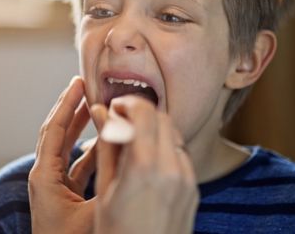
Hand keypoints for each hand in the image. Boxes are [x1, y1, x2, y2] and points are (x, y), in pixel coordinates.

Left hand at [28, 77, 96, 233]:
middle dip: (71, 110)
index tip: (78, 82)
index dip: (67, 105)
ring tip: (97, 107)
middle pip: (56, 134)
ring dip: (81, 128)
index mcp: (44, 178)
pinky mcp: (63, 197)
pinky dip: (89, 151)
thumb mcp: (94, 211)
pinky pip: (75, 165)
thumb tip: (127, 145)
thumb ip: (110, 178)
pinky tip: (106, 142)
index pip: (54, 131)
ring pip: (66, 149)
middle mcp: (45, 179)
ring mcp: (53, 188)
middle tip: (86, 86)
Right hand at [91, 96, 198, 233]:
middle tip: (120, 120)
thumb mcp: (104, 190)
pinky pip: (181, 154)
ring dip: (153, 128)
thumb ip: (107, 146)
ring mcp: (186, 180)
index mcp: (144, 168)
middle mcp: (171, 170)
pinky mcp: (193, 189)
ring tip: (132, 139)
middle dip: (140, 112)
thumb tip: (102, 113)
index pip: (143, 113)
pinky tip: (147, 159)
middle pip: (161, 118)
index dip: (127, 103)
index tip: (113, 107)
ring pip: (174, 133)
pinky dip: (165, 147)